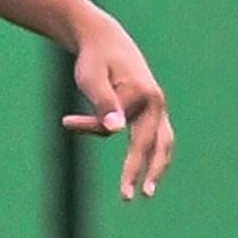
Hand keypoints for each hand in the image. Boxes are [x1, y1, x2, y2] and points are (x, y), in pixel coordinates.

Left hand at [63, 23, 172, 199]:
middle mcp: (156, 103)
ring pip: (162, 144)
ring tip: (146, 192)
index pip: (130, 134)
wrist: (104, 40)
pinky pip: (149, 138)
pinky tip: (134, 171)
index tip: (76, 134)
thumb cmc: (93, 60)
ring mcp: (156, 108)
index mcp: (145, 96)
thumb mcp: (90, 78)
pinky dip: (143, 153)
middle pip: (155, 145)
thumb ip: (102, 104)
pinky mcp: (150, 111)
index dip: (106, 141)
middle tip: (130, 197)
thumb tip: (114, 131)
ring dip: (155, 167)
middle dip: (144, 172)